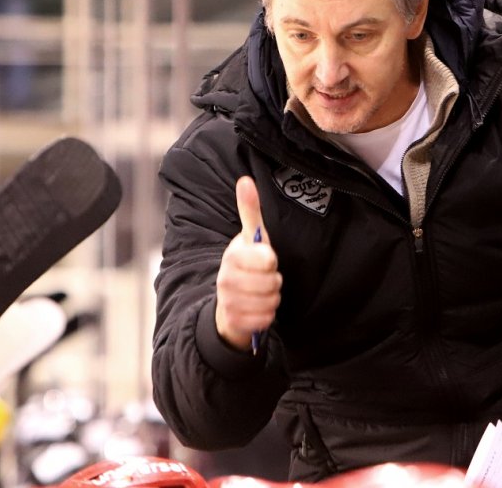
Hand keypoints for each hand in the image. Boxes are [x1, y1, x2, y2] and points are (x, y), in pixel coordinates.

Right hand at [215, 176, 280, 350]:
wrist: (227, 301)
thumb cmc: (246, 264)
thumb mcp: (250, 237)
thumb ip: (250, 210)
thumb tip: (245, 180)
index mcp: (232, 256)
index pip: (268, 260)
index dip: (272, 262)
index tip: (265, 261)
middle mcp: (226, 278)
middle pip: (272, 283)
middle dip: (275, 282)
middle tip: (265, 279)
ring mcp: (228, 301)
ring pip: (271, 302)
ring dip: (273, 299)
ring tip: (262, 293)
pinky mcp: (233, 321)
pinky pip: (265, 320)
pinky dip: (267, 316)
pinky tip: (258, 309)